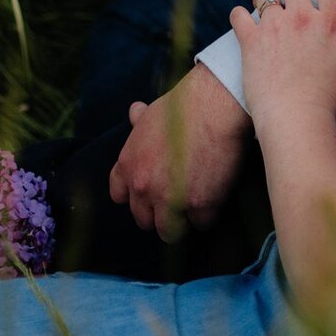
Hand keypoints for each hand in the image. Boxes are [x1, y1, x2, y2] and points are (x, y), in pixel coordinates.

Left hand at [108, 62, 251, 241]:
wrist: (214, 105)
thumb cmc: (184, 104)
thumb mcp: (153, 112)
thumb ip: (140, 121)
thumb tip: (134, 111)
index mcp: (129, 165)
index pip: (119, 195)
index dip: (136, 195)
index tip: (151, 191)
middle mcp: (143, 186)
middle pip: (144, 220)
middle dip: (160, 213)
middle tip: (178, 200)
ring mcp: (169, 199)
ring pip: (169, 231)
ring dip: (182, 222)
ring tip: (196, 207)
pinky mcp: (198, 205)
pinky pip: (201, 223)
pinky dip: (209, 214)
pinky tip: (216, 196)